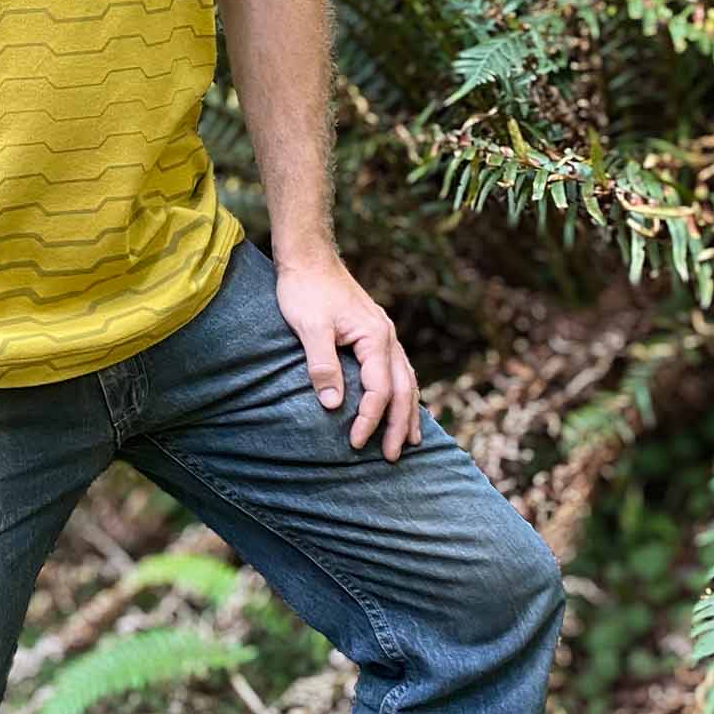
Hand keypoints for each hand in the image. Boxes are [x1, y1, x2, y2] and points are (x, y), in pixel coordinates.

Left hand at [272, 247, 422, 459]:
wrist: (308, 257)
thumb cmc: (305, 289)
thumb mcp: (309, 327)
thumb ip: (322, 365)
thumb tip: (334, 405)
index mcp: (374, 336)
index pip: (380, 388)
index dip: (370, 418)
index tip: (356, 442)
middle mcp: (387, 337)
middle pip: (402, 388)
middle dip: (398, 424)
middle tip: (391, 456)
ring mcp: (383, 334)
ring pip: (406, 379)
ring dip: (407, 411)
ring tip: (408, 440)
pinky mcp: (374, 334)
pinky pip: (397, 369)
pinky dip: (402, 392)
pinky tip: (399, 404)